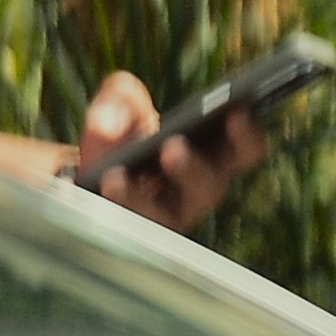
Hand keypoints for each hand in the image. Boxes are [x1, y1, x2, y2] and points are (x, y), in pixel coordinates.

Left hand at [55, 72, 266, 235]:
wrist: (88, 176)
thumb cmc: (122, 137)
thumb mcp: (121, 105)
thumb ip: (121, 98)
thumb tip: (111, 123)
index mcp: (212, 156)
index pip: (245, 151)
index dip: (247, 135)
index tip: (236, 113)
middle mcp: (197, 193)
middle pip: (209, 189)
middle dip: (192, 169)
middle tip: (172, 149)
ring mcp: (166, 220)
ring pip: (165, 218)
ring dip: (142, 198)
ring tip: (116, 178)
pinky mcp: (133, 238)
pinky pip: (128, 230)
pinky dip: (114, 204)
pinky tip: (101, 186)